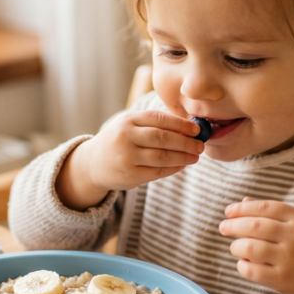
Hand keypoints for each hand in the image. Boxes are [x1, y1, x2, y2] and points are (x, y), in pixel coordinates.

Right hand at [56, 111, 203, 209]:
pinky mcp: (130, 175)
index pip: (159, 119)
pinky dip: (173, 168)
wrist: (92, 163)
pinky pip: (157, 172)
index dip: (181, 124)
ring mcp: (127, 157)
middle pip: (162, 138)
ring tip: (195, 156)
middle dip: (185, 142)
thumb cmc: (119, 140)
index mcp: (128, 120)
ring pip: (162, 157)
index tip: (197, 129)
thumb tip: (188, 129)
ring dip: (183, 157)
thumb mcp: (129, 125)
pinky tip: (182, 165)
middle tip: (200, 145)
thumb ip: (153, 125)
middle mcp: (126, 137)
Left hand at [219, 197, 293, 293]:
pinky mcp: (282, 279)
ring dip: (236, 246)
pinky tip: (244, 262)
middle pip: (254, 226)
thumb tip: (243, 202)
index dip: (241, 208)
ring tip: (235, 247)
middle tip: (223, 228)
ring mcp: (289, 258)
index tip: (228, 211)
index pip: (264, 207)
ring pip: (249, 247)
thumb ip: (272, 212)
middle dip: (232, 225)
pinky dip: (242, 265)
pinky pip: (251, 270)